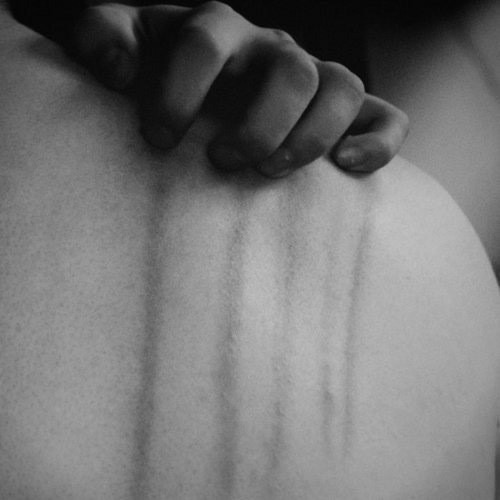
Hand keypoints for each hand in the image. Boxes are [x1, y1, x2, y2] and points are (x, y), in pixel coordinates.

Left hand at [72, 1, 407, 176]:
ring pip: (340, 89)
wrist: (204, 96)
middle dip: (256, 124)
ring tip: (272, 171)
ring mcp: (314, 78)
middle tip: (223, 162)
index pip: (205, 42)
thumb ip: (103, 39)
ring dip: (310, 136)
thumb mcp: (125, 51)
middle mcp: (272, 50)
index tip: (159, 138)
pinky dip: (377, 140)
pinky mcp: (346, 112)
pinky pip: (383, 116)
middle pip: (287, 70)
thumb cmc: (162, 82)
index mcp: (217, 32)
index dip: (181, 89)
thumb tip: (116, 67)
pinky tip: (347, 167)